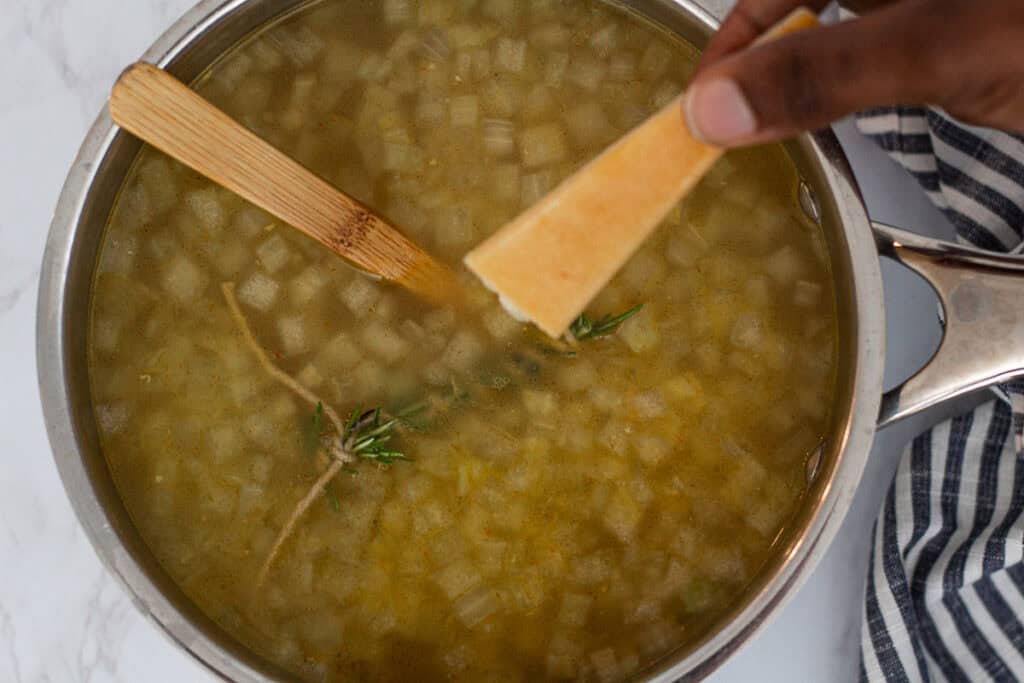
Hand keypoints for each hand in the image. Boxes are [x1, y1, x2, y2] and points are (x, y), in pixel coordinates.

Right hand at [684, 0, 1023, 146]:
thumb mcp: (944, 45)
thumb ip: (824, 72)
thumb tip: (713, 110)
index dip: (735, 34)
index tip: (705, 101)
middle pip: (810, 2)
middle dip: (765, 56)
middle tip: (731, 123)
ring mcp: (937, 4)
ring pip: (847, 26)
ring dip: (807, 75)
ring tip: (775, 126)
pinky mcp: (965, 30)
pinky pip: (888, 50)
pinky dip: (856, 84)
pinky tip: (845, 112)